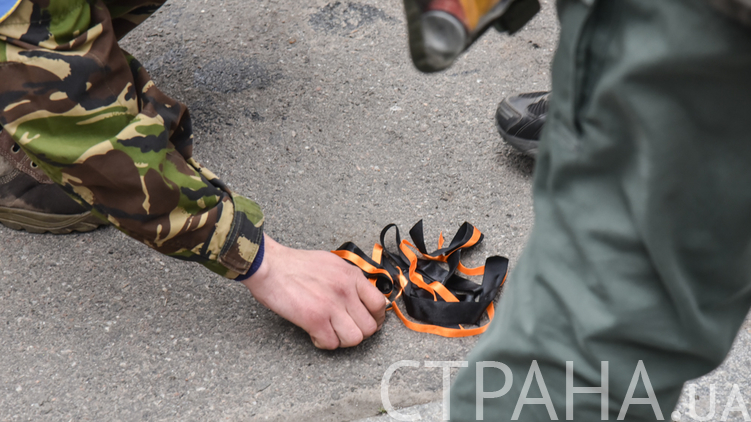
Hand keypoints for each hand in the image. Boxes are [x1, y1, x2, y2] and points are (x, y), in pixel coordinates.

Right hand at [241, 234, 386, 348]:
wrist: (269, 265)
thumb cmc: (295, 264)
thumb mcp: (332, 264)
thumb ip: (349, 280)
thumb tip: (361, 297)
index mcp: (351, 276)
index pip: (380, 304)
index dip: (376, 318)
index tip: (369, 322)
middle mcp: (346, 291)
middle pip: (369, 327)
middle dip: (359, 332)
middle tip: (346, 330)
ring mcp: (332, 306)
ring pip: (354, 339)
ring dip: (342, 340)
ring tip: (331, 332)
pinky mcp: (315, 319)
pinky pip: (331, 343)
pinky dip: (323, 342)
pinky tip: (315, 333)